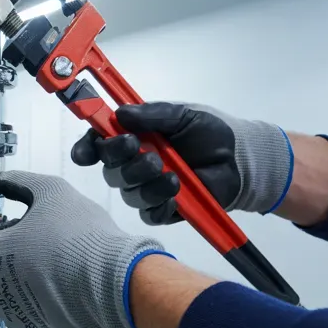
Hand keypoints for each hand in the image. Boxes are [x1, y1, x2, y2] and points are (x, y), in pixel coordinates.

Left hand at [0, 171, 171, 327]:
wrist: (112, 282)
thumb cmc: (77, 233)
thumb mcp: (50, 191)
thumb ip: (17, 183)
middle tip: (29, 242)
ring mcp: (10, 313)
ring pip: (2, 293)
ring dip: (15, 280)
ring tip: (47, 266)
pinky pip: (21, 316)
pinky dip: (31, 304)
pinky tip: (52, 291)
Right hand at [71, 102, 292, 224]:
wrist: (240, 158)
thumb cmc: (210, 132)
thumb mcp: (182, 115)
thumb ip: (152, 114)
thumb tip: (121, 113)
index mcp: (133, 139)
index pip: (98, 146)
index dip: (87, 149)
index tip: (88, 151)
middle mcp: (134, 165)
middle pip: (110, 170)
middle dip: (122, 160)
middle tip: (143, 150)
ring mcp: (148, 189)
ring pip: (129, 193)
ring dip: (145, 182)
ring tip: (171, 174)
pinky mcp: (164, 210)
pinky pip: (149, 214)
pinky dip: (159, 204)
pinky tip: (175, 193)